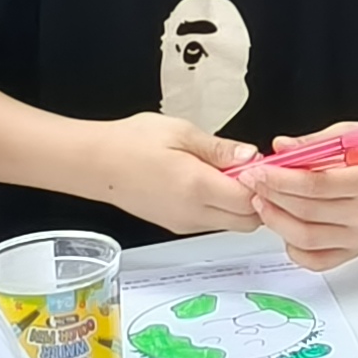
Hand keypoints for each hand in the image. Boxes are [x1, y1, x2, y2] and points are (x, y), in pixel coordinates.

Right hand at [81, 112, 260, 238]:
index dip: (263, 182)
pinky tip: (210, 183)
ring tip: (225, 172)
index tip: (261, 162)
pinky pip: (212, 223)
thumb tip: (252, 156)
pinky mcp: (176, 225)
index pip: (250, 199)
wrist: (95, 164)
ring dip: (239, 204)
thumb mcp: (181, 132)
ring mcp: (184, 223)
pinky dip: (221, 208)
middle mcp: (193, 213)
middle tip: (248, 169)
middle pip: (248, 221)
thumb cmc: (132, 142)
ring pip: (231, 225)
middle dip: (257, 198)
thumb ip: (220, 149)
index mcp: (197, 187)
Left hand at [242, 123, 357, 271]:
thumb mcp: (350, 134)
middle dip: (272, 196)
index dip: (280, 179)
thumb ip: (314, 142)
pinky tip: (284, 228)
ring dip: (277, 221)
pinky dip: (295, 249)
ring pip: (307, 238)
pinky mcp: (355, 249)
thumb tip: (281, 147)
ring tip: (262, 203)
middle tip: (253, 183)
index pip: (315, 185)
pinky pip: (318, 260)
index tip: (258, 172)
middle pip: (307, 212)